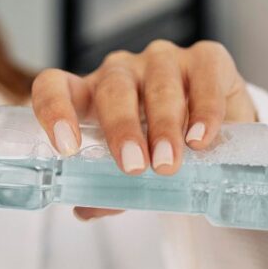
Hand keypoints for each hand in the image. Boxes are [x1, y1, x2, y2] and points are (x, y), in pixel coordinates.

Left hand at [31, 40, 257, 220]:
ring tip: (167, 163)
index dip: (54, 109)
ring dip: (163, 125)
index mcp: (89, 95)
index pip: (55, 85)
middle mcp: (122, 71)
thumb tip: (86, 209)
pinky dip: (204, 109)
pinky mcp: (206, 59)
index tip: (67, 147)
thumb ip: (109, 188)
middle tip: (133, 167)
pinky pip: (204, 75)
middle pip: (112, 88)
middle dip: (122, 128)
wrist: (213, 141)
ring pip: (159, 85)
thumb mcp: (129, 172)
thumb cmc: (157, 151)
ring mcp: (162, 61)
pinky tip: (200, 137)